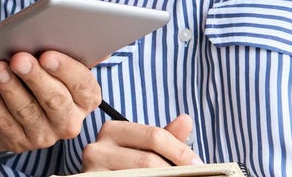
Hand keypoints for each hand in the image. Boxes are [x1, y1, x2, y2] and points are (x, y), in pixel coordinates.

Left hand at [0, 50, 101, 152]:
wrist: (16, 109)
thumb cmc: (40, 76)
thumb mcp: (55, 65)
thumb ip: (63, 52)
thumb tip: (68, 39)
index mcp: (85, 99)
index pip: (82, 84)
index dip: (65, 69)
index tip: (47, 55)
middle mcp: (69, 121)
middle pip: (55, 100)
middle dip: (35, 77)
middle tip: (18, 59)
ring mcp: (44, 136)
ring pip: (27, 111)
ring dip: (10, 87)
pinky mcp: (18, 142)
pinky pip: (4, 122)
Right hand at [81, 113, 201, 169]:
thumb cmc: (125, 166)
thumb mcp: (144, 148)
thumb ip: (165, 137)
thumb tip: (186, 119)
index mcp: (111, 130)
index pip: (153, 135)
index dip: (179, 150)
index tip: (198, 164)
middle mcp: (96, 148)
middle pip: (147, 160)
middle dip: (173, 170)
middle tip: (191, 176)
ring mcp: (93, 170)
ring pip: (139, 176)